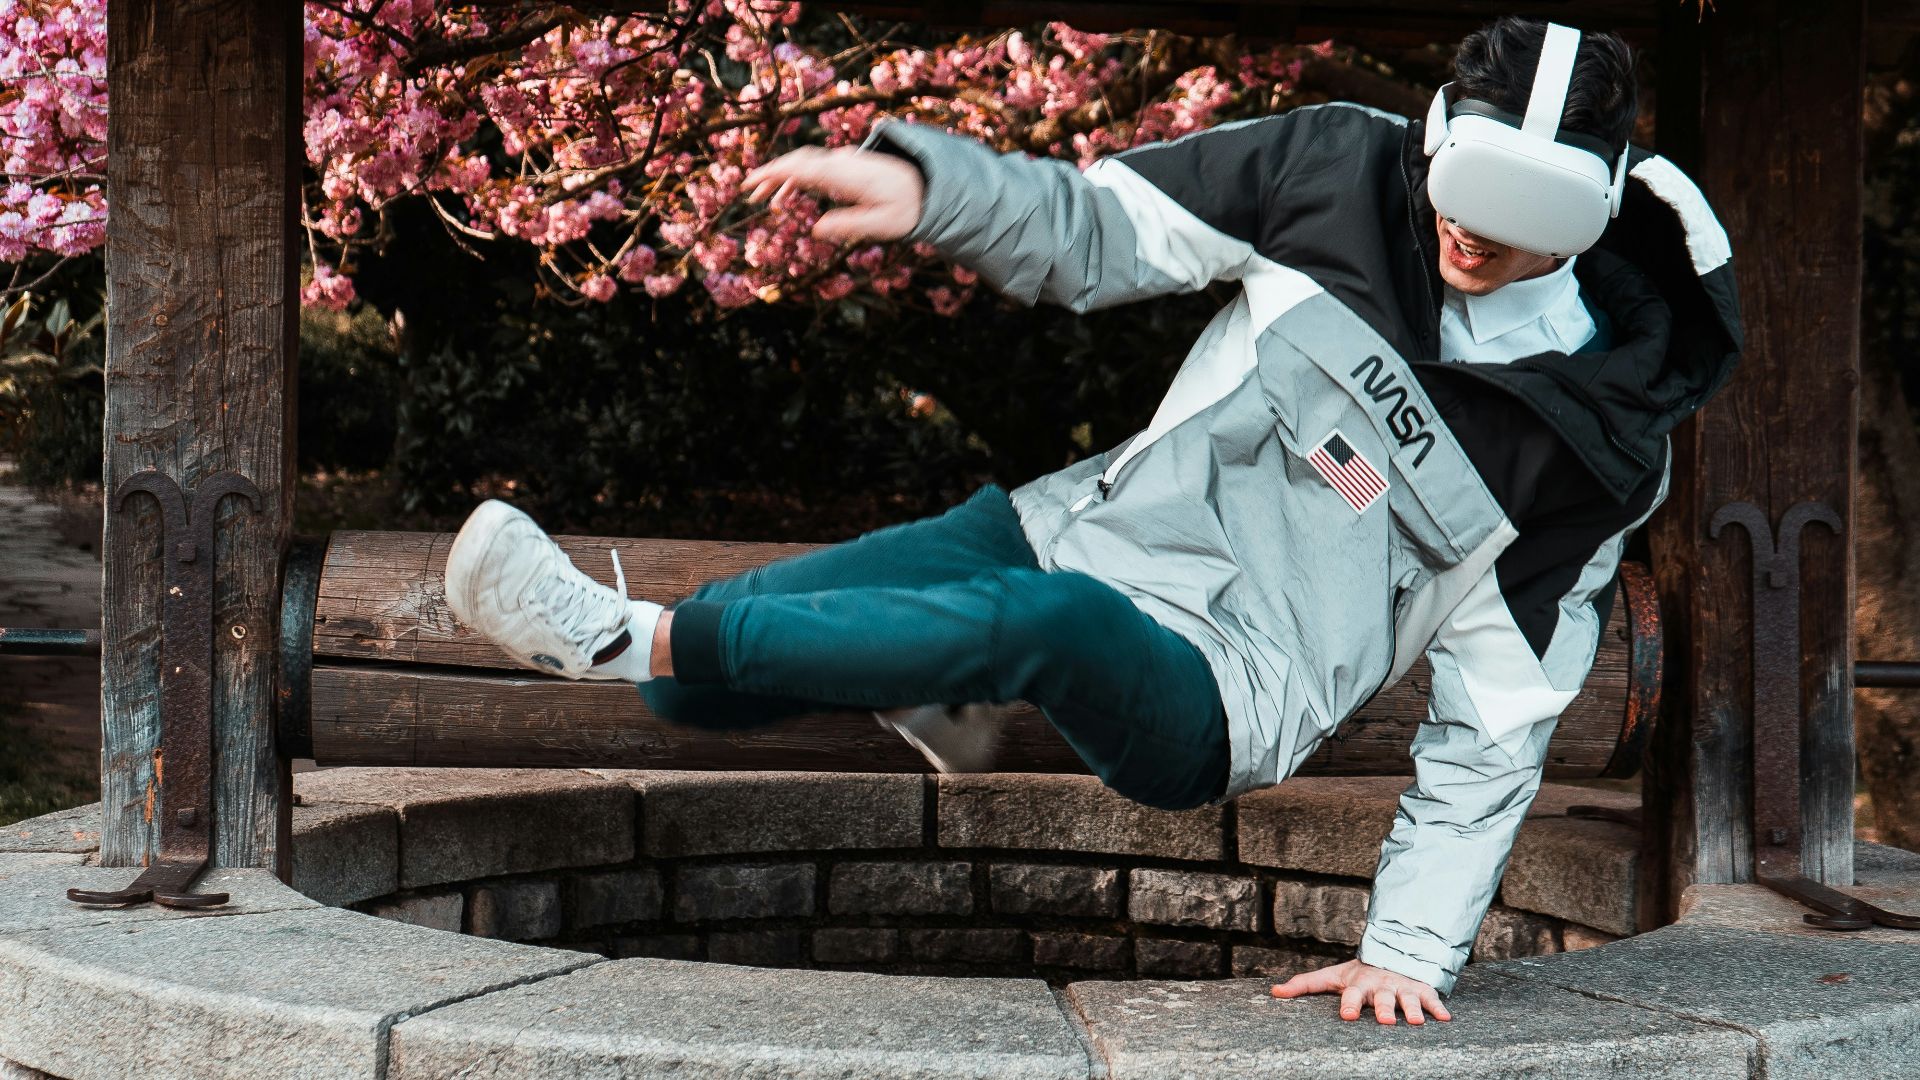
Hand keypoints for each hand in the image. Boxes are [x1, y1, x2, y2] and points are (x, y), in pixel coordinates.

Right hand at [744, 146, 925, 243]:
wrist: (928, 187)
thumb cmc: (907, 208)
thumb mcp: (882, 225)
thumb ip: (849, 226)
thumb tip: (815, 230)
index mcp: (847, 175)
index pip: (804, 169)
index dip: (775, 173)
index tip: (752, 184)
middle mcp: (843, 163)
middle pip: (800, 162)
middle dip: (772, 175)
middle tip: (750, 193)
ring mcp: (844, 163)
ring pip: (806, 164)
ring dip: (782, 178)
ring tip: (764, 200)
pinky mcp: (846, 168)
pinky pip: (815, 169)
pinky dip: (797, 179)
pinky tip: (787, 197)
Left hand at [1270, 959, 1451, 1025]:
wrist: (1392, 954)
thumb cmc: (1359, 974)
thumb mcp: (1332, 976)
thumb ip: (1304, 985)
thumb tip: (1273, 993)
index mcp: (1359, 984)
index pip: (1352, 995)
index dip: (1350, 1005)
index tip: (1348, 1015)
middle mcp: (1382, 986)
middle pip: (1382, 998)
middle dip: (1383, 1008)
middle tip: (1385, 1020)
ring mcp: (1403, 988)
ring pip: (1408, 999)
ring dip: (1412, 1010)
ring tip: (1414, 1022)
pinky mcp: (1422, 990)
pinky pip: (1432, 999)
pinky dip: (1438, 1008)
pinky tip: (1445, 1019)